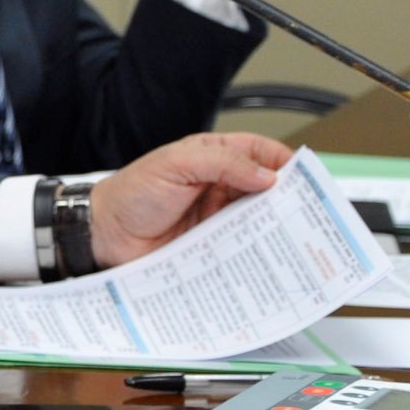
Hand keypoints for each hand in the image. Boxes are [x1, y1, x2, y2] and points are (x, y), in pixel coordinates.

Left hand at [89, 131, 291, 267]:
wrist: (101, 234)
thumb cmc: (129, 193)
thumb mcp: (175, 163)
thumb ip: (222, 162)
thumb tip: (266, 174)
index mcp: (213, 157)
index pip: (261, 153)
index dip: (286, 162)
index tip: (307, 178)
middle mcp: (220, 186)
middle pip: (267, 190)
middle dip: (289, 199)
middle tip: (308, 212)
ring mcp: (217, 217)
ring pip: (259, 220)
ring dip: (276, 228)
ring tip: (295, 237)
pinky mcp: (212, 246)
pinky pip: (242, 247)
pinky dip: (257, 251)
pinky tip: (268, 256)